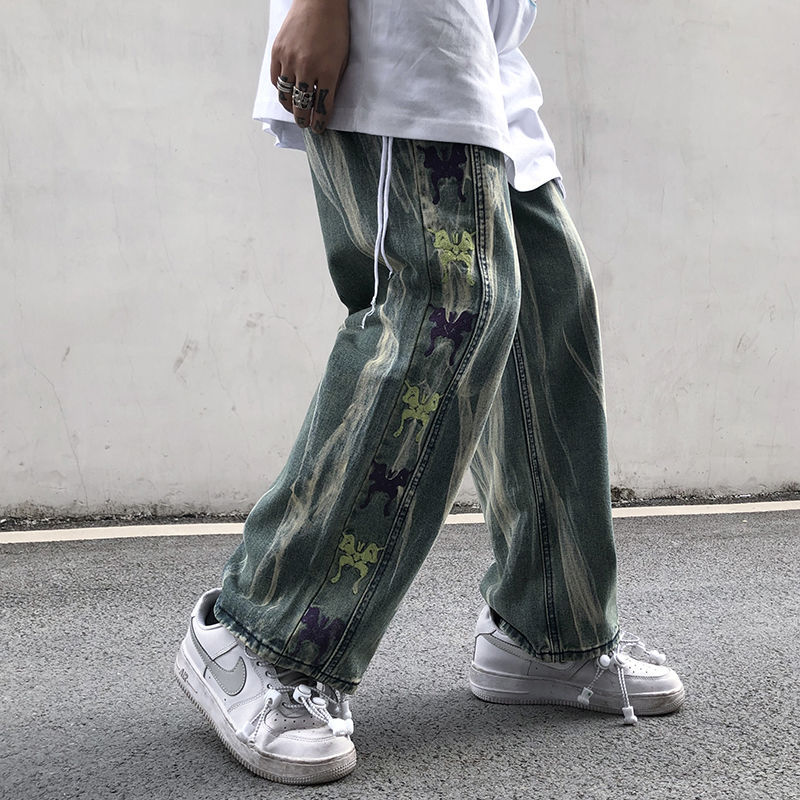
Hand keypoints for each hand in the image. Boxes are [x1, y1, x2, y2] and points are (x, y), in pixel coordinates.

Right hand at [270, 0, 349, 133]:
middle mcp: (306, 68)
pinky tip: (287, 91)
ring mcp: (289, 60)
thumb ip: (334, 81)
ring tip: (295, 110)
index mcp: (327, 71)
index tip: (318, 129)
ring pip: (285, 96)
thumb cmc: (335, 28)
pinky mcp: (277, 51)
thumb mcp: (343, 58)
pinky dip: (281, 89)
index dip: (319, 123)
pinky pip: (275, 79)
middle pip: (301, 106)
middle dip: (303, 120)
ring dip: (290, 107)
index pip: (321, 108)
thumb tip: (325, 103)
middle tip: (305, 124)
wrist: (318, 1)